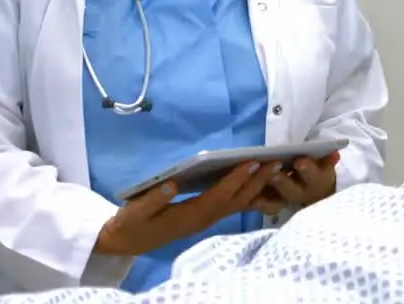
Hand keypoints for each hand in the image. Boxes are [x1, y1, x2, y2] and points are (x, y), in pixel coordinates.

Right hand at [95, 161, 279, 256]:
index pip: (217, 196)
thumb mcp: (135, 212)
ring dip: (258, 187)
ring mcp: (206, 219)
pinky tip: (262, 184)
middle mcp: (203, 218)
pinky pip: (233, 206)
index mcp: (189, 216)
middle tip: (276, 163)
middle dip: (257, 181)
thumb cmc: (131, 223)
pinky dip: (250, 194)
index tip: (250, 163)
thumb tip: (171, 185)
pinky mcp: (206, 216)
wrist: (127, 241)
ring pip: (238, 203)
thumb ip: (153, 200)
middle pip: (236, 200)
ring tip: (276, 169)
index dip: (235, 180)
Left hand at [252, 151, 340, 216]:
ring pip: (273, 200)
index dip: (306, 169)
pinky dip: (254, 200)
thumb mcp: (325, 165)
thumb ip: (328, 160)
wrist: (315, 194)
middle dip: (281, 180)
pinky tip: (244, 193)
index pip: (312, 175)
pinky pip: (261, 205)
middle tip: (272, 171)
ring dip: (264, 191)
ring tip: (255, 182)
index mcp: (316, 182)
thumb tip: (335, 154)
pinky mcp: (270, 204)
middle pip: (290, 190)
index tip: (299, 161)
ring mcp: (284, 200)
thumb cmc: (317, 172)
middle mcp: (299, 194)